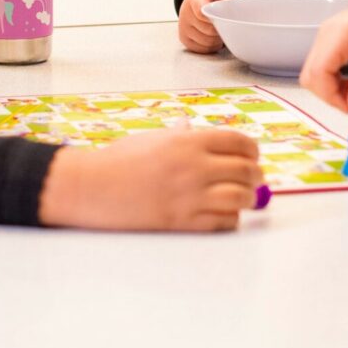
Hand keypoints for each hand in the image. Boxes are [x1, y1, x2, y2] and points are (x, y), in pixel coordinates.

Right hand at [39, 128, 261, 231]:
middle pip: (246, 170)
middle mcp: (194, 166)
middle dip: (256, 175)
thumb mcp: (151, 138)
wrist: (91, 188)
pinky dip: (231, 218)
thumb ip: (178, 134)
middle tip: (256, 179)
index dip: (252, 150)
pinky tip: (226, 214)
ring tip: (245, 197)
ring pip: (240, 197)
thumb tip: (190, 126)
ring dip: (248, 198)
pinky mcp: (183, 222)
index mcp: (189, 141)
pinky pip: (223, 221)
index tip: (253, 156)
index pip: (239, 142)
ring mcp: (190, 196)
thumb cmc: (118, 159)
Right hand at [178, 0, 237, 52]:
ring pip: (206, 42)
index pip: (202, 12)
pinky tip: (211, 35)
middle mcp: (185, 13)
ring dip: (216, 38)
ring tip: (217, 26)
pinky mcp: (184, 38)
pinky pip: (201, 49)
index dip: (212, 17)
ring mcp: (183, 27)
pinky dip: (210, 45)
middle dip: (219, 28)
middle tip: (222, 19)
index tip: (218, 16)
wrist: (205, 2)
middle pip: (208, 30)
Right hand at [301, 0, 347, 111]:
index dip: (330, 96)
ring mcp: (327, 35)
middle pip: (310, 75)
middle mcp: (328, 32)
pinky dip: (334, 80)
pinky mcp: (331, 40)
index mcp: (341, 32)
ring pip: (314, 73)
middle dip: (329, 95)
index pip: (318, 73)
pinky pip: (323, 67)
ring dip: (332, 88)